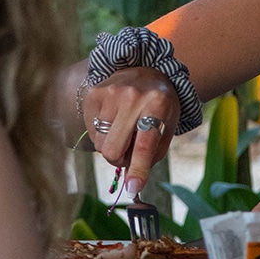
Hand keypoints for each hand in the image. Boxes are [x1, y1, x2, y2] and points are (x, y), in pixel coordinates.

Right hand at [83, 67, 179, 194]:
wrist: (146, 70)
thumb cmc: (159, 105)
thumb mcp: (168, 125)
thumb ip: (153, 154)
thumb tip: (132, 183)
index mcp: (158, 105)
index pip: (145, 144)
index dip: (138, 169)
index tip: (133, 188)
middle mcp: (132, 97)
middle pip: (112, 150)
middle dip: (120, 159)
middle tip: (129, 149)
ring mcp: (110, 93)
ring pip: (100, 144)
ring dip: (111, 144)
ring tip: (124, 127)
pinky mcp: (93, 93)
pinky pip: (91, 131)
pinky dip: (101, 132)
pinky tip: (113, 118)